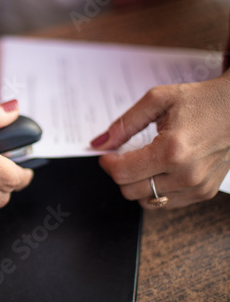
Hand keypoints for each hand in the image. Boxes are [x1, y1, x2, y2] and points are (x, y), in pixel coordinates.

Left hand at [91, 70, 229, 208]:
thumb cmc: (200, 100)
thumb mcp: (157, 100)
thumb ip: (124, 124)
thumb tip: (98, 143)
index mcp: (172, 150)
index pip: (122, 173)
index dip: (107, 164)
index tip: (107, 155)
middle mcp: (186, 174)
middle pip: (130, 191)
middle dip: (120, 173)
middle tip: (125, 155)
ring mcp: (197, 187)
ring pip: (146, 201)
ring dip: (137, 184)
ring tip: (146, 161)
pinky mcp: (204, 193)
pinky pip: (165, 203)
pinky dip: (155, 190)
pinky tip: (161, 170)